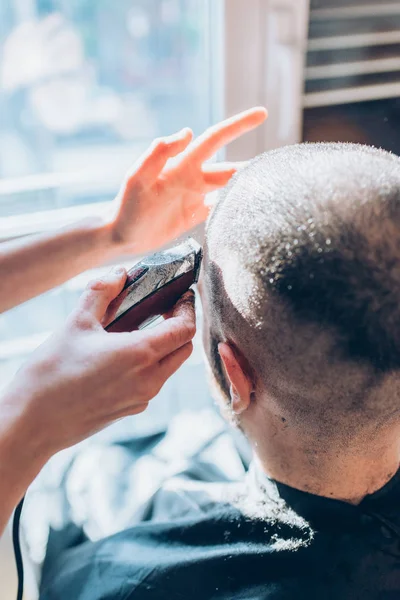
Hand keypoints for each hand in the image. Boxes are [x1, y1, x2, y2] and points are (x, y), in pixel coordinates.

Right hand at [1, 268, 195, 457]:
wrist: (33, 422)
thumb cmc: (51, 372)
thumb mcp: (76, 323)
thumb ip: (101, 292)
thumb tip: (120, 274)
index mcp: (140, 354)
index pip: (185, 329)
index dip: (188, 309)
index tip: (181, 296)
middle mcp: (149, 379)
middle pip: (184, 349)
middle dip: (180, 327)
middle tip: (163, 309)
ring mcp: (142, 398)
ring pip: (170, 367)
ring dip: (165, 347)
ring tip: (140, 330)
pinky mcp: (131, 410)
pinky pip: (152, 383)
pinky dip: (149, 366)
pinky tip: (123, 357)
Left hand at [110, 107, 266, 253]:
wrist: (120, 236)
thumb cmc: (126, 206)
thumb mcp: (137, 177)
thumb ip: (158, 154)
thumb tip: (188, 131)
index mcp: (183, 164)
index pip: (215, 138)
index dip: (238, 125)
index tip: (262, 113)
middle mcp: (193, 177)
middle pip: (230, 167)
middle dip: (254, 164)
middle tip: (282, 165)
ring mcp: (196, 195)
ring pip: (229, 186)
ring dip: (248, 185)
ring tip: (273, 186)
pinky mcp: (196, 214)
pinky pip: (221, 206)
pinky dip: (236, 205)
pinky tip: (250, 207)